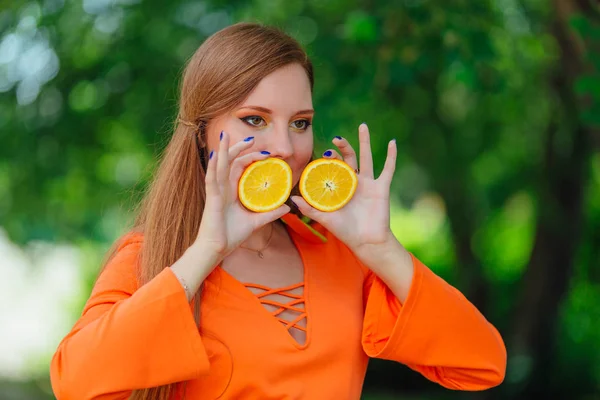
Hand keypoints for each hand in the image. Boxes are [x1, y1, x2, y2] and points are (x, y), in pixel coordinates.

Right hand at [194, 132, 290, 259]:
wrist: (217, 249)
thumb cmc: (231, 236)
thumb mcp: (256, 222)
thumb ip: (270, 213)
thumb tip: (287, 207)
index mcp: (231, 191)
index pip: (240, 168)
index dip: (251, 158)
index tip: (265, 154)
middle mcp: (223, 188)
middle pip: (230, 162)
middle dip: (239, 148)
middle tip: (251, 138)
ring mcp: (215, 192)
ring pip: (218, 165)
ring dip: (222, 150)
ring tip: (226, 135)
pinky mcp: (211, 198)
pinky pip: (211, 179)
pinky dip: (213, 166)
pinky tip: (215, 154)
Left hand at [291, 123, 398, 260]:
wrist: (366, 242)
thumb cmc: (345, 231)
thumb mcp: (325, 218)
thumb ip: (309, 209)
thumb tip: (291, 199)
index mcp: (339, 187)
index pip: (332, 167)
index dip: (326, 160)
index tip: (320, 153)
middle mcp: (354, 182)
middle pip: (348, 158)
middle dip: (343, 147)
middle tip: (336, 139)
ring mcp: (368, 183)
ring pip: (367, 157)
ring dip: (365, 141)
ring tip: (363, 125)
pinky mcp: (381, 187)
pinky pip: (388, 169)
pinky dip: (391, 156)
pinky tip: (392, 142)